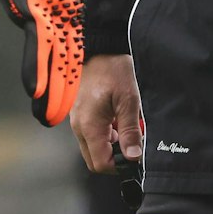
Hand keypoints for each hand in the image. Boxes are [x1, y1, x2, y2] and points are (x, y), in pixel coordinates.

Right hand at [0, 0, 85, 125]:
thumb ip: (38, 4)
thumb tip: (33, 21)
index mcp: (55, 9)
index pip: (59, 52)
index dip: (60, 79)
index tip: (57, 104)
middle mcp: (53, 13)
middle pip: (60, 58)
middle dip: (59, 90)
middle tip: (56, 118)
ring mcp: (45, 10)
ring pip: (52, 55)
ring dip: (51, 86)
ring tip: (50, 112)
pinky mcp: (35, 5)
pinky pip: (38, 43)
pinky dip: (37, 68)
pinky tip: (37, 87)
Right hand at [72, 53, 143, 173]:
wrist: (99, 47)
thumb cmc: (112, 69)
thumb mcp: (128, 100)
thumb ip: (130, 131)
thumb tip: (134, 156)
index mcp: (88, 126)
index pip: (100, 163)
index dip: (119, 166)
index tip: (135, 158)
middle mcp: (78, 127)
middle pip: (94, 159)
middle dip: (115, 157)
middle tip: (133, 143)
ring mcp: (78, 120)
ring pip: (93, 147)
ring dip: (112, 145)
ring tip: (127, 127)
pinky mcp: (81, 114)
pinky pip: (92, 134)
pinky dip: (106, 134)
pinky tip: (118, 119)